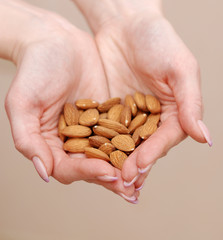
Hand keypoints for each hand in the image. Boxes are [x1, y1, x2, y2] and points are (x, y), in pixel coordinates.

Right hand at [4, 3, 137, 202]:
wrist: (56, 41)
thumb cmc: (35, 69)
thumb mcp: (23, 103)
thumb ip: (28, 139)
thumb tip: (43, 173)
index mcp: (52, 143)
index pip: (69, 168)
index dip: (87, 172)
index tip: (108, 173)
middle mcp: (73, 139)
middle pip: (92, 166)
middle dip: (111, 177)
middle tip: (131, 189)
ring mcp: (93, 127)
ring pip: (110, 153)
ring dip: (125, 166)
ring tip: (142, 177)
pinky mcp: (108, 113)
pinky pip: (122, 131)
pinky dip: (133, 142)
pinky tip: (147, 149)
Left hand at [89, 4, 211, 188]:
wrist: (125, 26)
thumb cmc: (157, 40)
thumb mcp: (179, 68)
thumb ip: (190, 102)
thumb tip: (203, 137)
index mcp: (173, 110)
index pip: (165, 138)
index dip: (152, 154)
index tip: (139, 168)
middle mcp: (152, 116)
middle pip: (145, 146)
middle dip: (134, 165)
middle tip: (123, 184)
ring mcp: (130, 115)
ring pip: (125, 144)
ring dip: (117, 162)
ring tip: (110, 181)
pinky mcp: (110, 110)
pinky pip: (106, 130)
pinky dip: (101, 145)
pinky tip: (93, 159)